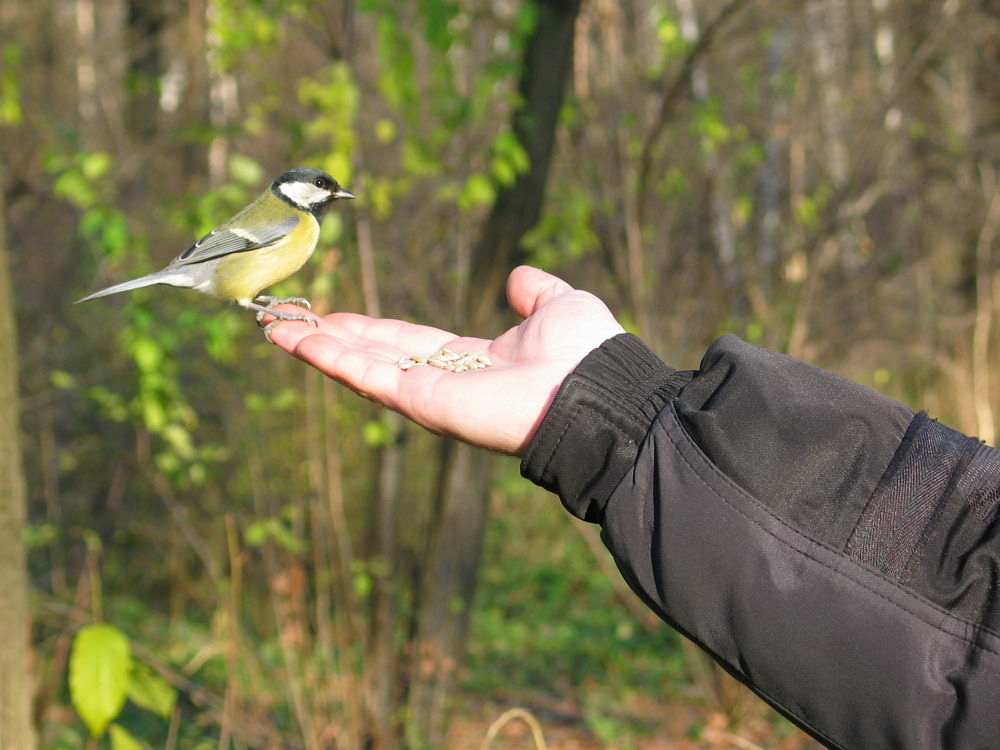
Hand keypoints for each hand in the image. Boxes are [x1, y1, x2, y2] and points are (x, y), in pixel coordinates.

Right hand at [268, 266, 625, 454]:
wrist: (596, 388)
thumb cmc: (586, 351)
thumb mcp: (558, 304)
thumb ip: (534, 292)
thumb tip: (516, 278)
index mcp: (475, 359)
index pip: (409, 343)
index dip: (371, 330)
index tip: (335, 317)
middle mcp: (446, 380)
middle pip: (375, 355)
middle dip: (331, 339)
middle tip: (285, 321)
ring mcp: (431, 395)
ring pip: (361, 368)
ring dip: (317, 348)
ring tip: (274, 329)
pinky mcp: (424, 403)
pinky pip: (369, 377)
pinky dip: (330, 359)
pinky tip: (296, 341)